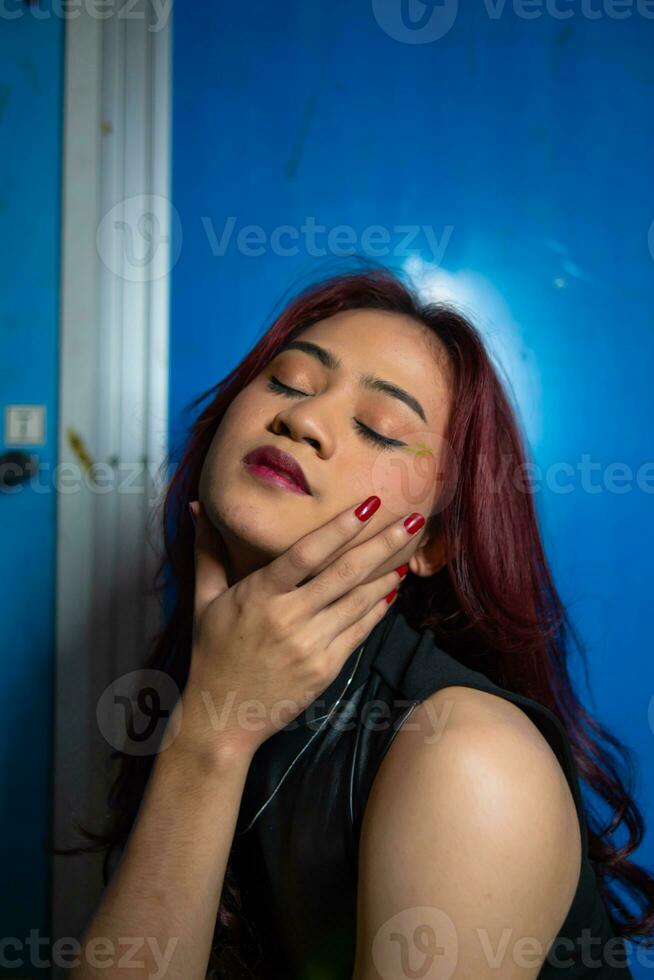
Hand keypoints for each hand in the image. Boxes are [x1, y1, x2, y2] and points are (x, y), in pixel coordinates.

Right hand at [176, 496, 420, 761]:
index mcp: (258, 596)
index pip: (306, 553)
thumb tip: (200, 506)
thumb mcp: (203, 601)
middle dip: (382, 544)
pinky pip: (360, 630)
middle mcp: (288, 618)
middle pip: (344, 573)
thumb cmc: (211, 654)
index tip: (368, 505)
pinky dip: (378, 607)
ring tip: (408, 550)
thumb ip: (207, 552)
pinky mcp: (326, 668)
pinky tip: (392, 589)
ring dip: (387, 574)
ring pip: (359, 601)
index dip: (339, 528)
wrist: (222, 719)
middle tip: (412, 519)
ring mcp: (311, 645)